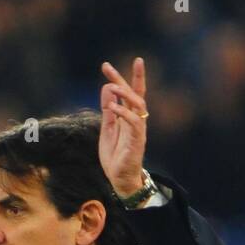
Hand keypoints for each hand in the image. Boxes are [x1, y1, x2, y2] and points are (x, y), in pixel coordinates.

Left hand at [99, 57, 147, 196]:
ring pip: (138, 105)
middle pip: (135, 93)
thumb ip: (108, 110)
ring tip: (112, 85)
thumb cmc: (116, 156)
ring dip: (125, 93)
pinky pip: (134, 122)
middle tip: (109, 66)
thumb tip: (107, 88)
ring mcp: (138, 129)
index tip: (106, 65)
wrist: (120, 179)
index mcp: (128, 116)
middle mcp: (136, 120)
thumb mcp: (107, 128)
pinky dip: (123, 112)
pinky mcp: (138, 140)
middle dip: (126, 77)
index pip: (128, 93)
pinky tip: (112, 106)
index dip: (120, 77)